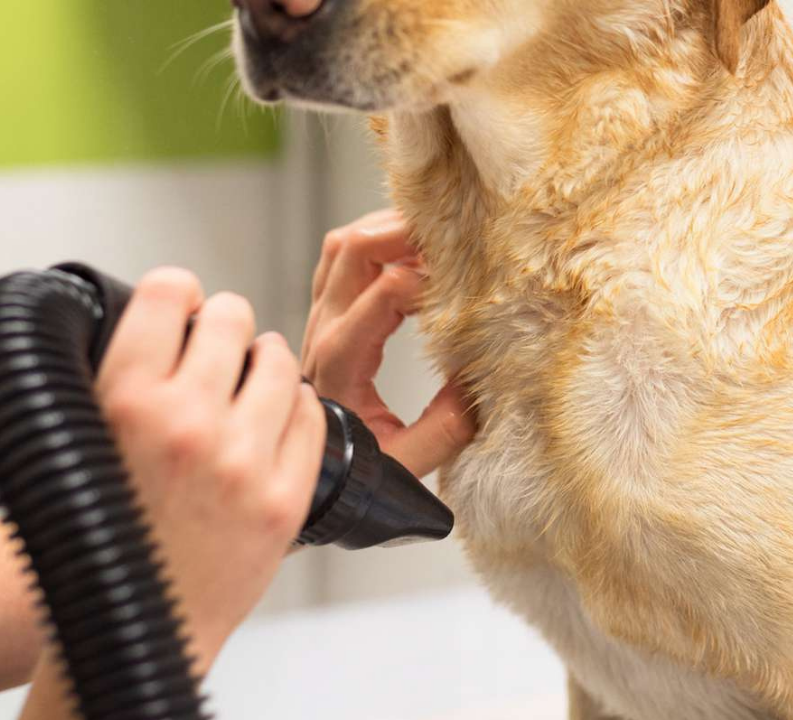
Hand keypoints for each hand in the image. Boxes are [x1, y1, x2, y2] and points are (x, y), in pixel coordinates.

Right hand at [96, 268, 324, 669]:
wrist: (131, 627)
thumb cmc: (101, 536)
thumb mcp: (84, 440)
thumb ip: (124, 379)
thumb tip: (172, 316)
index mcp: (122, 401)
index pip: (169, 293)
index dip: (178, 293)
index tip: (182, 304)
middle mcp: (184, 423)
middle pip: (231, 317)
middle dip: (225, 324)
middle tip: (220, 344)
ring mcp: (240, 462)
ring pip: (278, 361)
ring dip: (265, 360)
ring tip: (252, 376)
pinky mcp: (283, 500)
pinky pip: (310, 415)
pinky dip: (295, 405)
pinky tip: (276, 415)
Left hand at [303, 209, 475, 476]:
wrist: (311, 481)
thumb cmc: (354, 476)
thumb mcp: (406, 464)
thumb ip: (444, 429)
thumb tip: (480, 381)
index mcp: (341, 361)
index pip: (384, 291)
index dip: (431, 277)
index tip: (469, 284)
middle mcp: (322, 332)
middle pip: (352, 250)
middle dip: (403, 230)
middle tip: (455, 232)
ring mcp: (318, 321)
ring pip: (341, 246)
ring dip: (386, 229)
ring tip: (437, 236)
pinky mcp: (323, 318)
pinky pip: (338, 260)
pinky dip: (374, 242)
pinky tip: (411, 252)